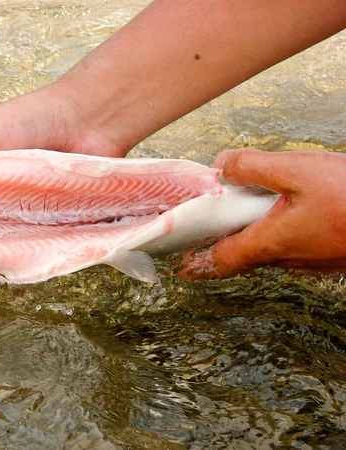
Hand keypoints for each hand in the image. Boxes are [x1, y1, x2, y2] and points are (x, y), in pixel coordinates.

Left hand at [177, 149, 345, 278]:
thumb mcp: (297, 170)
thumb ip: (252, 167)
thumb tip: (221, 167)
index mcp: (270, 242)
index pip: (221, 260)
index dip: (198, 264)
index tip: (182, 268)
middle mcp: (288, 258)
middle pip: (242, 256)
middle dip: (219, 247)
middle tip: (201, 237)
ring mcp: (311, 260)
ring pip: (268, 252)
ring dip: (247, 239)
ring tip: (234, 221)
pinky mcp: (329, 254)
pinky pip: (291, 248)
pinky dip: (274, 235)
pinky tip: (279, 215)